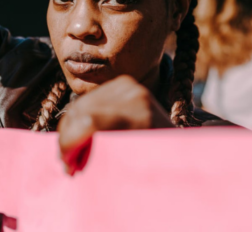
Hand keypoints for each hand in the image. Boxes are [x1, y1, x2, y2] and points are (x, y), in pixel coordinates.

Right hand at [58, 75, 172, 174]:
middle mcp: (136, 96)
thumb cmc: (157, 165)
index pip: (89, 121)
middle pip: (80, 110)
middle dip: (67, 139)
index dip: (69, 144)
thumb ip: (103, 159)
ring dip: (71, 129)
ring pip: (81, 103)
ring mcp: (131, 86)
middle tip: (69, 165)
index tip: (68, 168)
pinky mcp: (125, 84)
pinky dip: (81, 118)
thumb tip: (69, 162)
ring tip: (76, 154)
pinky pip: (91, 99)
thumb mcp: (132, 168)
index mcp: (141, 118)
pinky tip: (85, 136)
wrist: (184, 147)